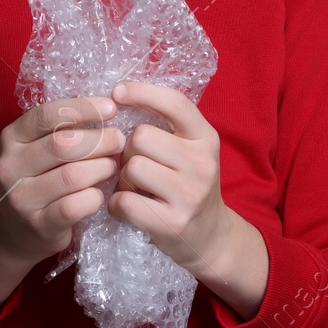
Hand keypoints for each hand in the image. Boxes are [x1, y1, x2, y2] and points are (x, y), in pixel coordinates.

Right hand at [0, 94, 127, 270]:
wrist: (17, 231)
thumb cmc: (40, 179)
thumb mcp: (40, 148)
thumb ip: (64, 129)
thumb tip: (108, 109)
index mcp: (12, 138)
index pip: (47, 115)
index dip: (83, 108)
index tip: (111, 108)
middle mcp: (11, 166)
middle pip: (62, 144)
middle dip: (99, 140)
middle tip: (120, 140)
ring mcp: (21, 197)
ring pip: (72, 175)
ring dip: (101, 168)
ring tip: (113, 166)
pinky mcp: (38, 224)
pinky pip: (75, 206)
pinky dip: (95, 198)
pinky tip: (101, 194)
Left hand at [106, 82, 236, 280]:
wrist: (211, 236)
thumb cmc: (187, 185)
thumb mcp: (189, 150)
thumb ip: (165, 126)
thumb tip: (116, 97)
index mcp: (206, 138)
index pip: (174, 102)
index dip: (142, 91)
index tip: (117, 92)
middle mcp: (203, 163)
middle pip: (141, 136)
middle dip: (128, 150)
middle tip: (137, 167)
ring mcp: (191, 195)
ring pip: (132, 167)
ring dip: (123, 179)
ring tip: (135, 189)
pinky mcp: (174, 223)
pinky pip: (125, 201)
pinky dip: (117, 205)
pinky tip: (128, 208)